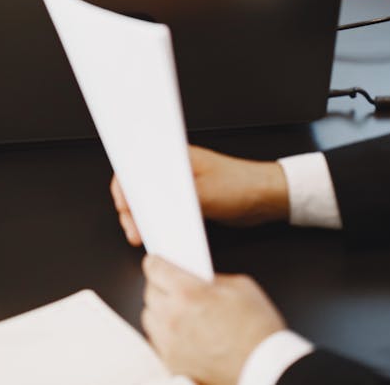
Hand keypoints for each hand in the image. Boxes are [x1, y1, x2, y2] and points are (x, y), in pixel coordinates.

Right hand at [110, 147, 288, 242]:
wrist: (266, 197)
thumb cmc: (240, 186)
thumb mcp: (206, 194)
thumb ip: (177, 200)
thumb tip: (151, 206)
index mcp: (175, 155)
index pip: (138, 163)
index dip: (125, 185)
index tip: (123, 206)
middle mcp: (175, 167)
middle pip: (141, 184)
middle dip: (131, 206)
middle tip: (132, 228)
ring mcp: (181, 184)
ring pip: (151, 199)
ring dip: (143, 216)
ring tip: (141, 234)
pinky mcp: (188, 199)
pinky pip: (165, 209)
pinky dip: (158, 221)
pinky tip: (158, 233)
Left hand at [142, 256, 284, 384]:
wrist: (266, 368)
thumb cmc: (258, 330)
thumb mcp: (241, 286)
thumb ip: (213, 279)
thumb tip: (200, 280)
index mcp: (187, 293)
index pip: (155, 268)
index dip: (156, 262)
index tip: (157, 261)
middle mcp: (172, 318)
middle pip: (149, 292)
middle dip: (159, 285)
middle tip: (172, 285)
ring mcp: (170, 344)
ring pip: (149, 318)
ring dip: (159, 310)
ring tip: (176, 309)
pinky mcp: (174, 365)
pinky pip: (157, 342)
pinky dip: (164, 334)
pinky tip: (180, 331)